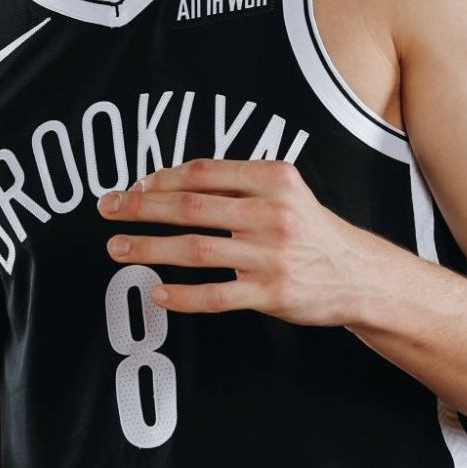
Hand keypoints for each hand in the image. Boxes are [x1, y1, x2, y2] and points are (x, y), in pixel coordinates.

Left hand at [96, 157, 384, 326]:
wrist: (358, 274)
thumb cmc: (311, 230)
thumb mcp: (285, 191)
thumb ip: (237, 184)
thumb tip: (167, 182)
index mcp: (273, 179)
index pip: (203, 172)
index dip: (160, 178)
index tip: (133, 186)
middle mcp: (272, 213)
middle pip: (191, 207)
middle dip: (141, 207)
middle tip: (108, 209)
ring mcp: (271, 256)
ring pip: (195, 250)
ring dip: (149, 248)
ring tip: (117, 247)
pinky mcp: (272, 293)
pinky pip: (216, 295)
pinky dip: (183, 295)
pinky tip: (157, 292)